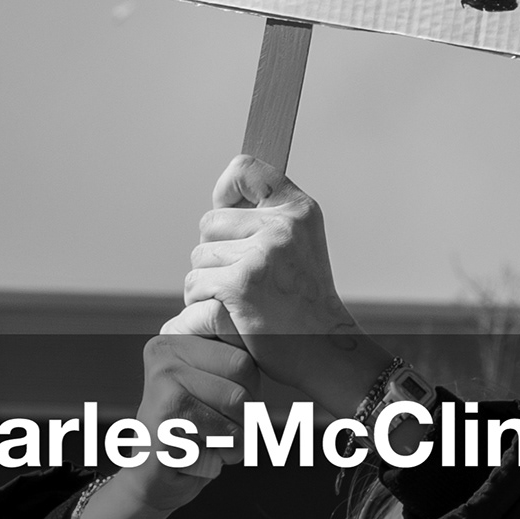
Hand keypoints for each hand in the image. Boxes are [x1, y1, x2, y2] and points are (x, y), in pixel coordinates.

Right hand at [78, 298, 249, 518]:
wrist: (152, 479)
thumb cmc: (192, 430)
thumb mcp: (211, 384)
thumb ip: (231, 359)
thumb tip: (269, 339)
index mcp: (174, 340)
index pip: (244, 351)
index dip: (249, 385)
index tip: (222, 402)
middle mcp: (163, 357)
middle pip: (245, 372)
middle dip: (247, 409)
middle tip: (217, 427)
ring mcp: (161, 389)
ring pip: (240, 405)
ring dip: (237, 437)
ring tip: (207, 442)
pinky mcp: (165, 426)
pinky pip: (227, 438)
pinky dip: (223, 457)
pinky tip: (196, 457)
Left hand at [182, 155, 388, 411]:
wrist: (325, 349)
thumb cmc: (303, 302)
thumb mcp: (298, 246)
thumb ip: (264, 218)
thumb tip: (221, 196)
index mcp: (299, 211)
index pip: (246, 169)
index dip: (226, 188)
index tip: (226, 208)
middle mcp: (283, 226)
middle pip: (209, 222)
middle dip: (214, 254)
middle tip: (243, 282)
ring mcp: (262, 255)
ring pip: (198, 257)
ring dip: (205, 285)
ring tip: (239, 303)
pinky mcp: (240, 284)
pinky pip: (195, 286)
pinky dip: (199, 309)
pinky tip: (227, 320)